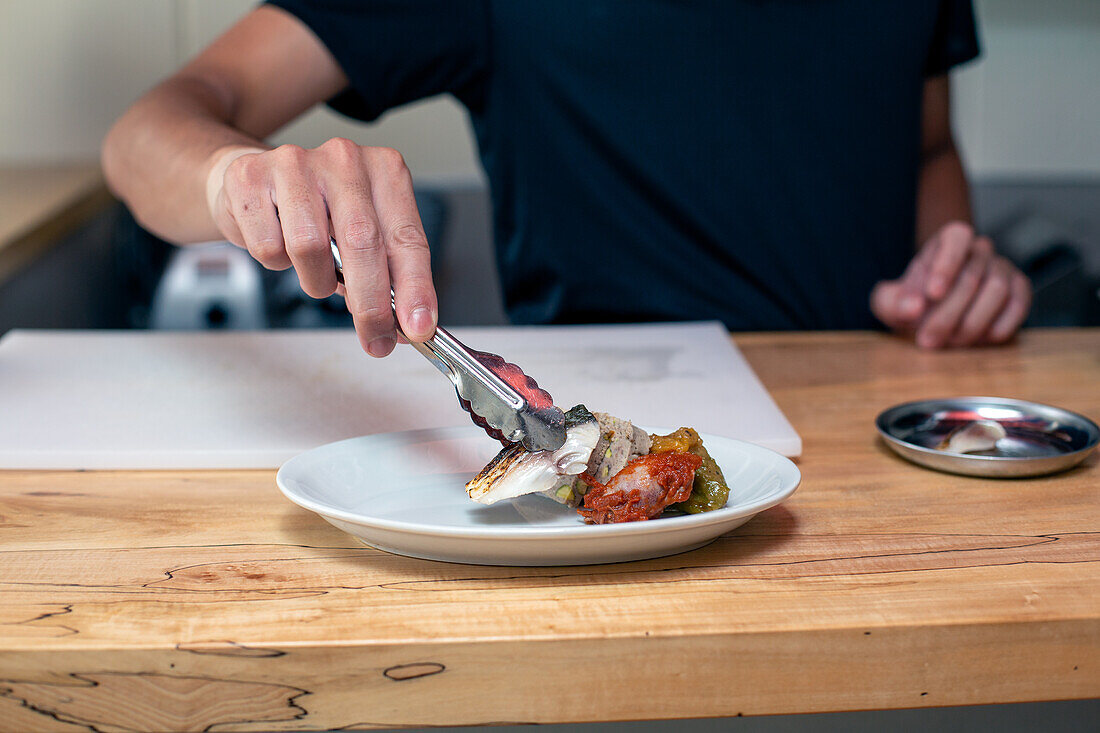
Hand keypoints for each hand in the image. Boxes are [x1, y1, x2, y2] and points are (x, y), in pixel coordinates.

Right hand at [205, 138, 437, 356]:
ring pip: (310, 247)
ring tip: (314, 273)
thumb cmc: (318, 212)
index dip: (415, 288)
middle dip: (371, 304)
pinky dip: (276, 262)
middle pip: (363, 242)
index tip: (418, 327)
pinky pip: (268, 246)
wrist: (257, 184)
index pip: (407, 237)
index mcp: (384, 170)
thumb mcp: (363, 234)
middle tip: (374, 338)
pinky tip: (280, 244)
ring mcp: (296, 163)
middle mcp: (345, 159)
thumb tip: (402, 323)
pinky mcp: (251, 176)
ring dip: (315, 280)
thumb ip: (386, 273)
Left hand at [871, 222, 1031, 348]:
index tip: (931, 294)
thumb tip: (911, 308)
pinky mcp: (1020, 290)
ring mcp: (1003, 268)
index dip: (946, 265)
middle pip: (971, 277)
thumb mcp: (890, 302)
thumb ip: (892, 303)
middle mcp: (979, 249)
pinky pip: (1018, 306)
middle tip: (927, 340)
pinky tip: (978, 340)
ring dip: (971, 324)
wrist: (933, 313)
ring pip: (997, 291)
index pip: (956, 238)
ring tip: (949, 342)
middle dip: (947, 315)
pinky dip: (998, 327)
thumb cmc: (912, 302)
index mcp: (949, 241)